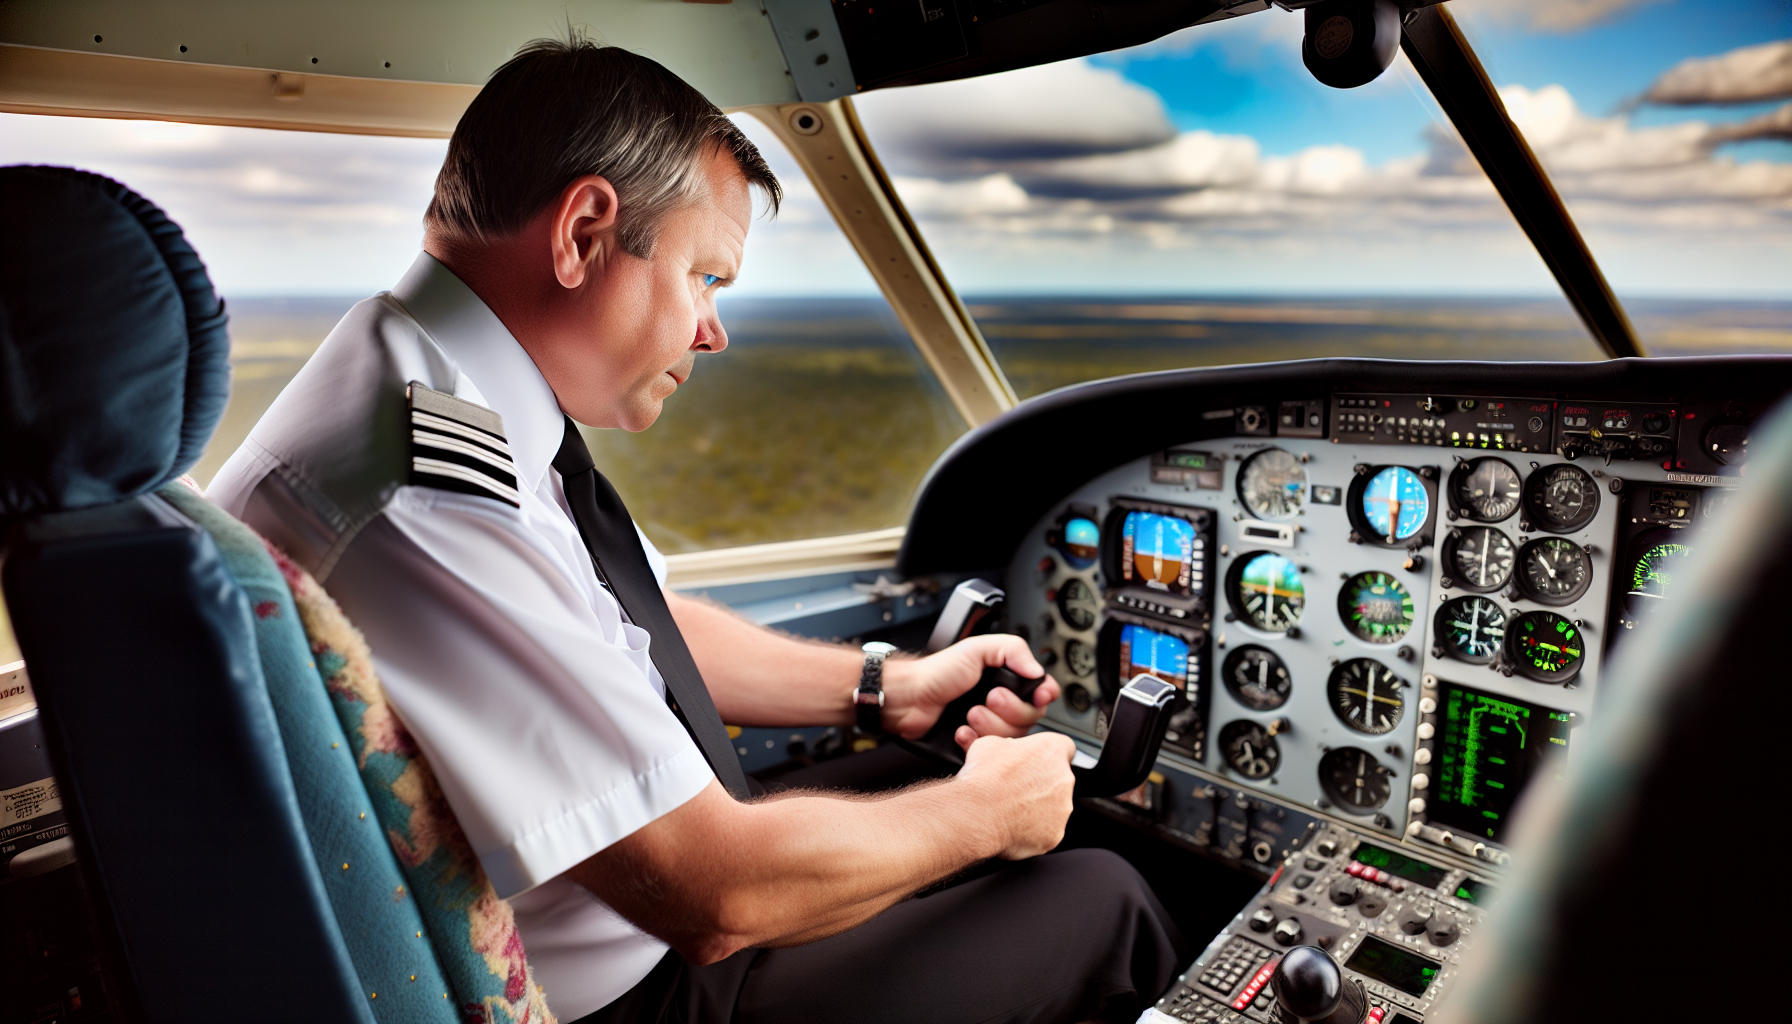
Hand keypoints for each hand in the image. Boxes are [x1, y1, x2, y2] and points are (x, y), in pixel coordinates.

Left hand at [880, 634, 1060, 746]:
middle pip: (1030, 718)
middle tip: (988, 698)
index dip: (1042, 695)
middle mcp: (1001, 703)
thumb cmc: (936, 672)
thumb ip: (1013, 650)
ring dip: (990, 726)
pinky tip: (962, 731)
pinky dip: (975, 742)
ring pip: (1012, 737)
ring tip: (969, 713)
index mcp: (1006, 680)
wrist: (908, 699)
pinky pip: (990, 753)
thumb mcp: (976, 649)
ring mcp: (989, 725)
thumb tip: (1038, 671)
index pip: (1040, 691)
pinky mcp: (976, 745)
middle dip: (1009, 710)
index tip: (1037, 696)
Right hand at [957, 731, 1076, 858]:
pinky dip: (1033, 831)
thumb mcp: (988, 744)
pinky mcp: (1055, 834)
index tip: (1035, 761)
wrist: (976, 814)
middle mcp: (1064, 779)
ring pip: (1056, 807)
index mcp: (1051, 750)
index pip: (1064, 747)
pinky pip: (1047, 831)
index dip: (1048, 754)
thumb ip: (1008, 744)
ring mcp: (1062, 809)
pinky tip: (1013, 827)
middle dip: (1042, 783)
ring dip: (1039, 808)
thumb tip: (1007, 749)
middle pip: (1060, 779)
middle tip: (1016, 789)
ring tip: (1012, 810)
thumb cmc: (982, 777)